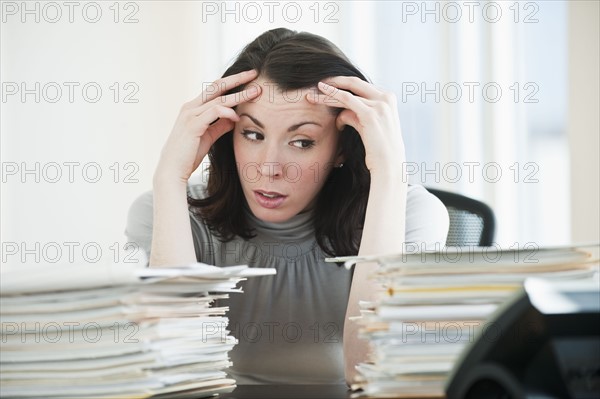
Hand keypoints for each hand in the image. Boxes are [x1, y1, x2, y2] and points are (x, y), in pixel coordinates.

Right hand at [154, 69, 260, 184]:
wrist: (172, 171)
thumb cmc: (188, 155)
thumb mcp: (208, 137)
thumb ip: (219, 126)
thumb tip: (234, 118)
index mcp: (193, 108)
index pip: (214, 89)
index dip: (232, 82)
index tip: (249, 79)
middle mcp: (190, 107)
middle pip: (216, 85)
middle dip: (237, 78)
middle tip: (254, 73)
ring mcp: (190, 115)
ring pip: (218, 98)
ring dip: (239, 95)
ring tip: (256, 92)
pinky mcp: (192, 125)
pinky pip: (214, 112)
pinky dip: (228, 112)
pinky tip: (238, 117)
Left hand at [306, 76, 404, 175]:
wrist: (389, 165)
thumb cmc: (379, 151)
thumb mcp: (370, 127)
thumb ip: (359, 116)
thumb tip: (341, 114)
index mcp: (389, 99)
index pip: (362, 86)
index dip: (344, 84)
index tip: (328, 86)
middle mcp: (386, 98)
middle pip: (355, 83)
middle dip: (334, 82)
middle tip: (318, 84)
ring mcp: (380, 105)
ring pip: (347, 93)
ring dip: (327, 93)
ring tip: (311, 95)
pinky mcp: (370, 115)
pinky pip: (346, 100)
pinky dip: (332, 98)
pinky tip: (320, 98)